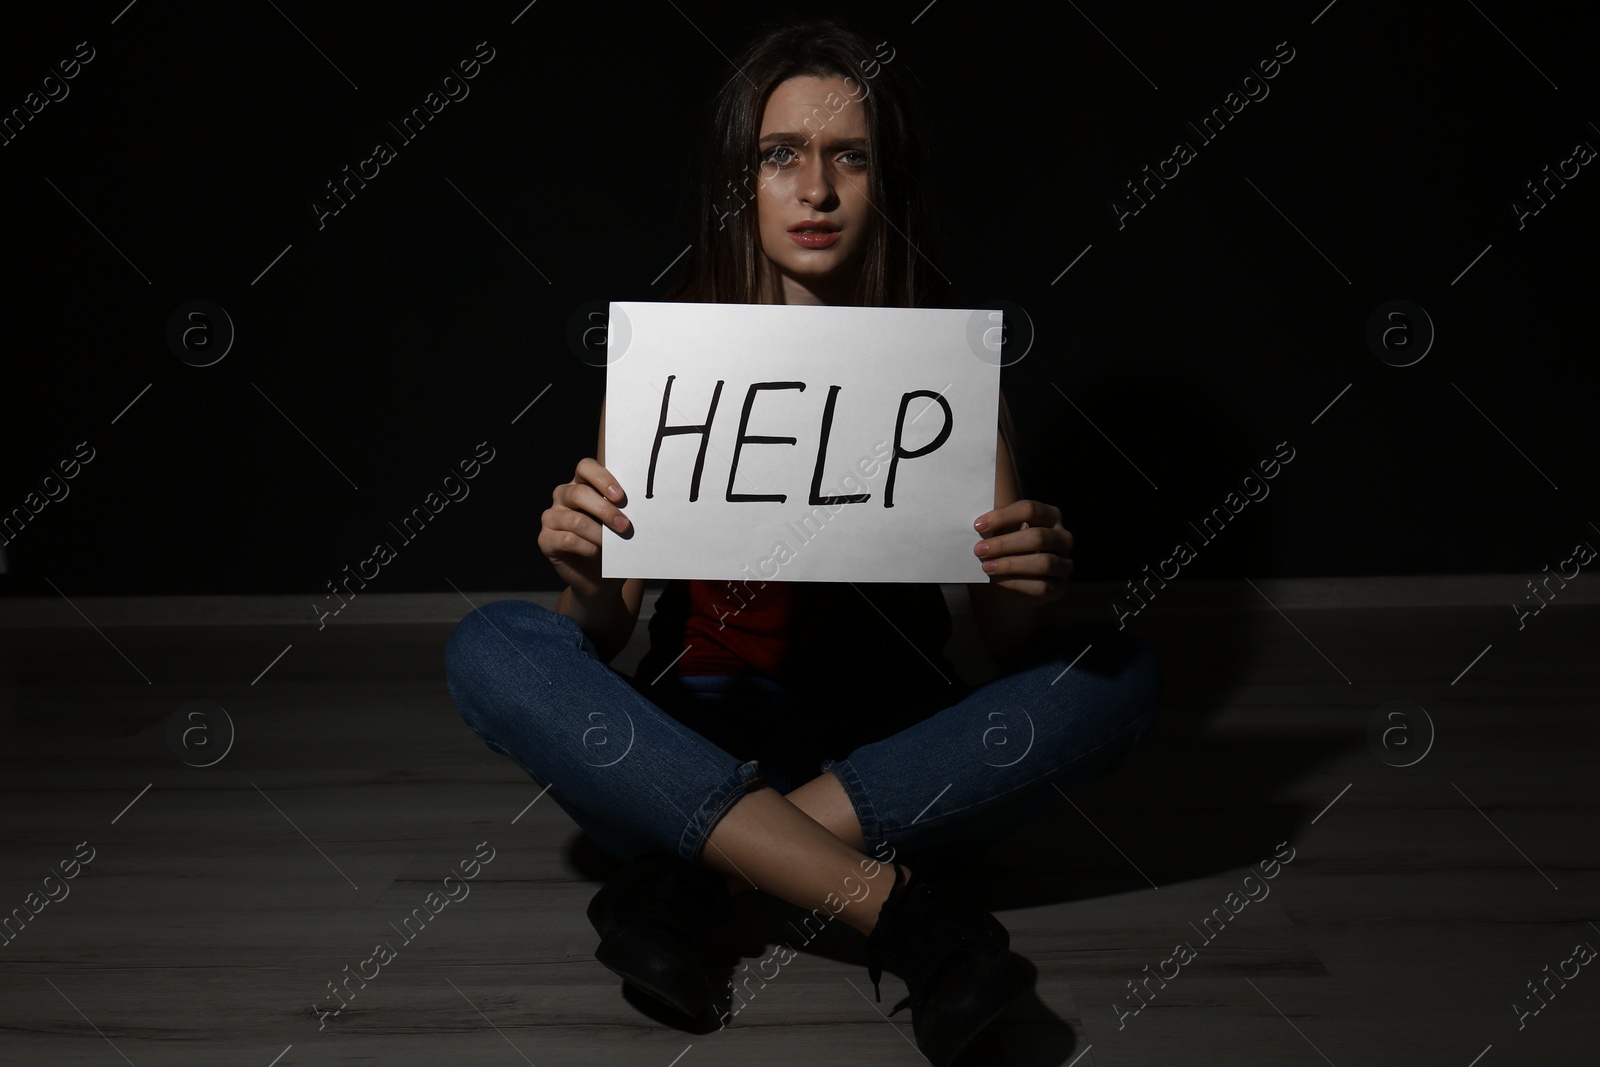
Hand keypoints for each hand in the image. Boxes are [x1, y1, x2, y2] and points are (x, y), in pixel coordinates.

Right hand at [539, 457, 630, 598]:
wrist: (600, 577)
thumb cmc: (613, 544)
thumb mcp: (619, 523)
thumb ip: (620, 508)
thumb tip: (636, 505)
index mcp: (581, 483)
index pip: (585, 467)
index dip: (602, 478)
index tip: (620, 497)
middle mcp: (562, 496)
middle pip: (579, 493)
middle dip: (606, 510)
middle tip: (625, 526)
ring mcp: (551, 518)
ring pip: (576, 520)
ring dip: (600, 534)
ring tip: (616, 544)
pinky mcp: (545, 540)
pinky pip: (567, 540)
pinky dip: (588, 548)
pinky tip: (599, 555)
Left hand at [972, 499, 1073, 602]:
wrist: (1008, 588)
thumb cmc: (1004, 552)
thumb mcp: (1001, 533)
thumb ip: (996, 521)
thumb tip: (982, 514)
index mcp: (1051, 516)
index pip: (1030, 509)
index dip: (1003, 516)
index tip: (977, 526)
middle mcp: (1063, 538)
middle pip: (1038, 537)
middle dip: (1004, 544)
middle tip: (979, 550)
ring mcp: (1065, 564)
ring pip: (1043, 563)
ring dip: (1010, 564)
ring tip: (987, 566)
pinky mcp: (1060, 588)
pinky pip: (1041, 586)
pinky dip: (1017, 583)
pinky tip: (998, 581)